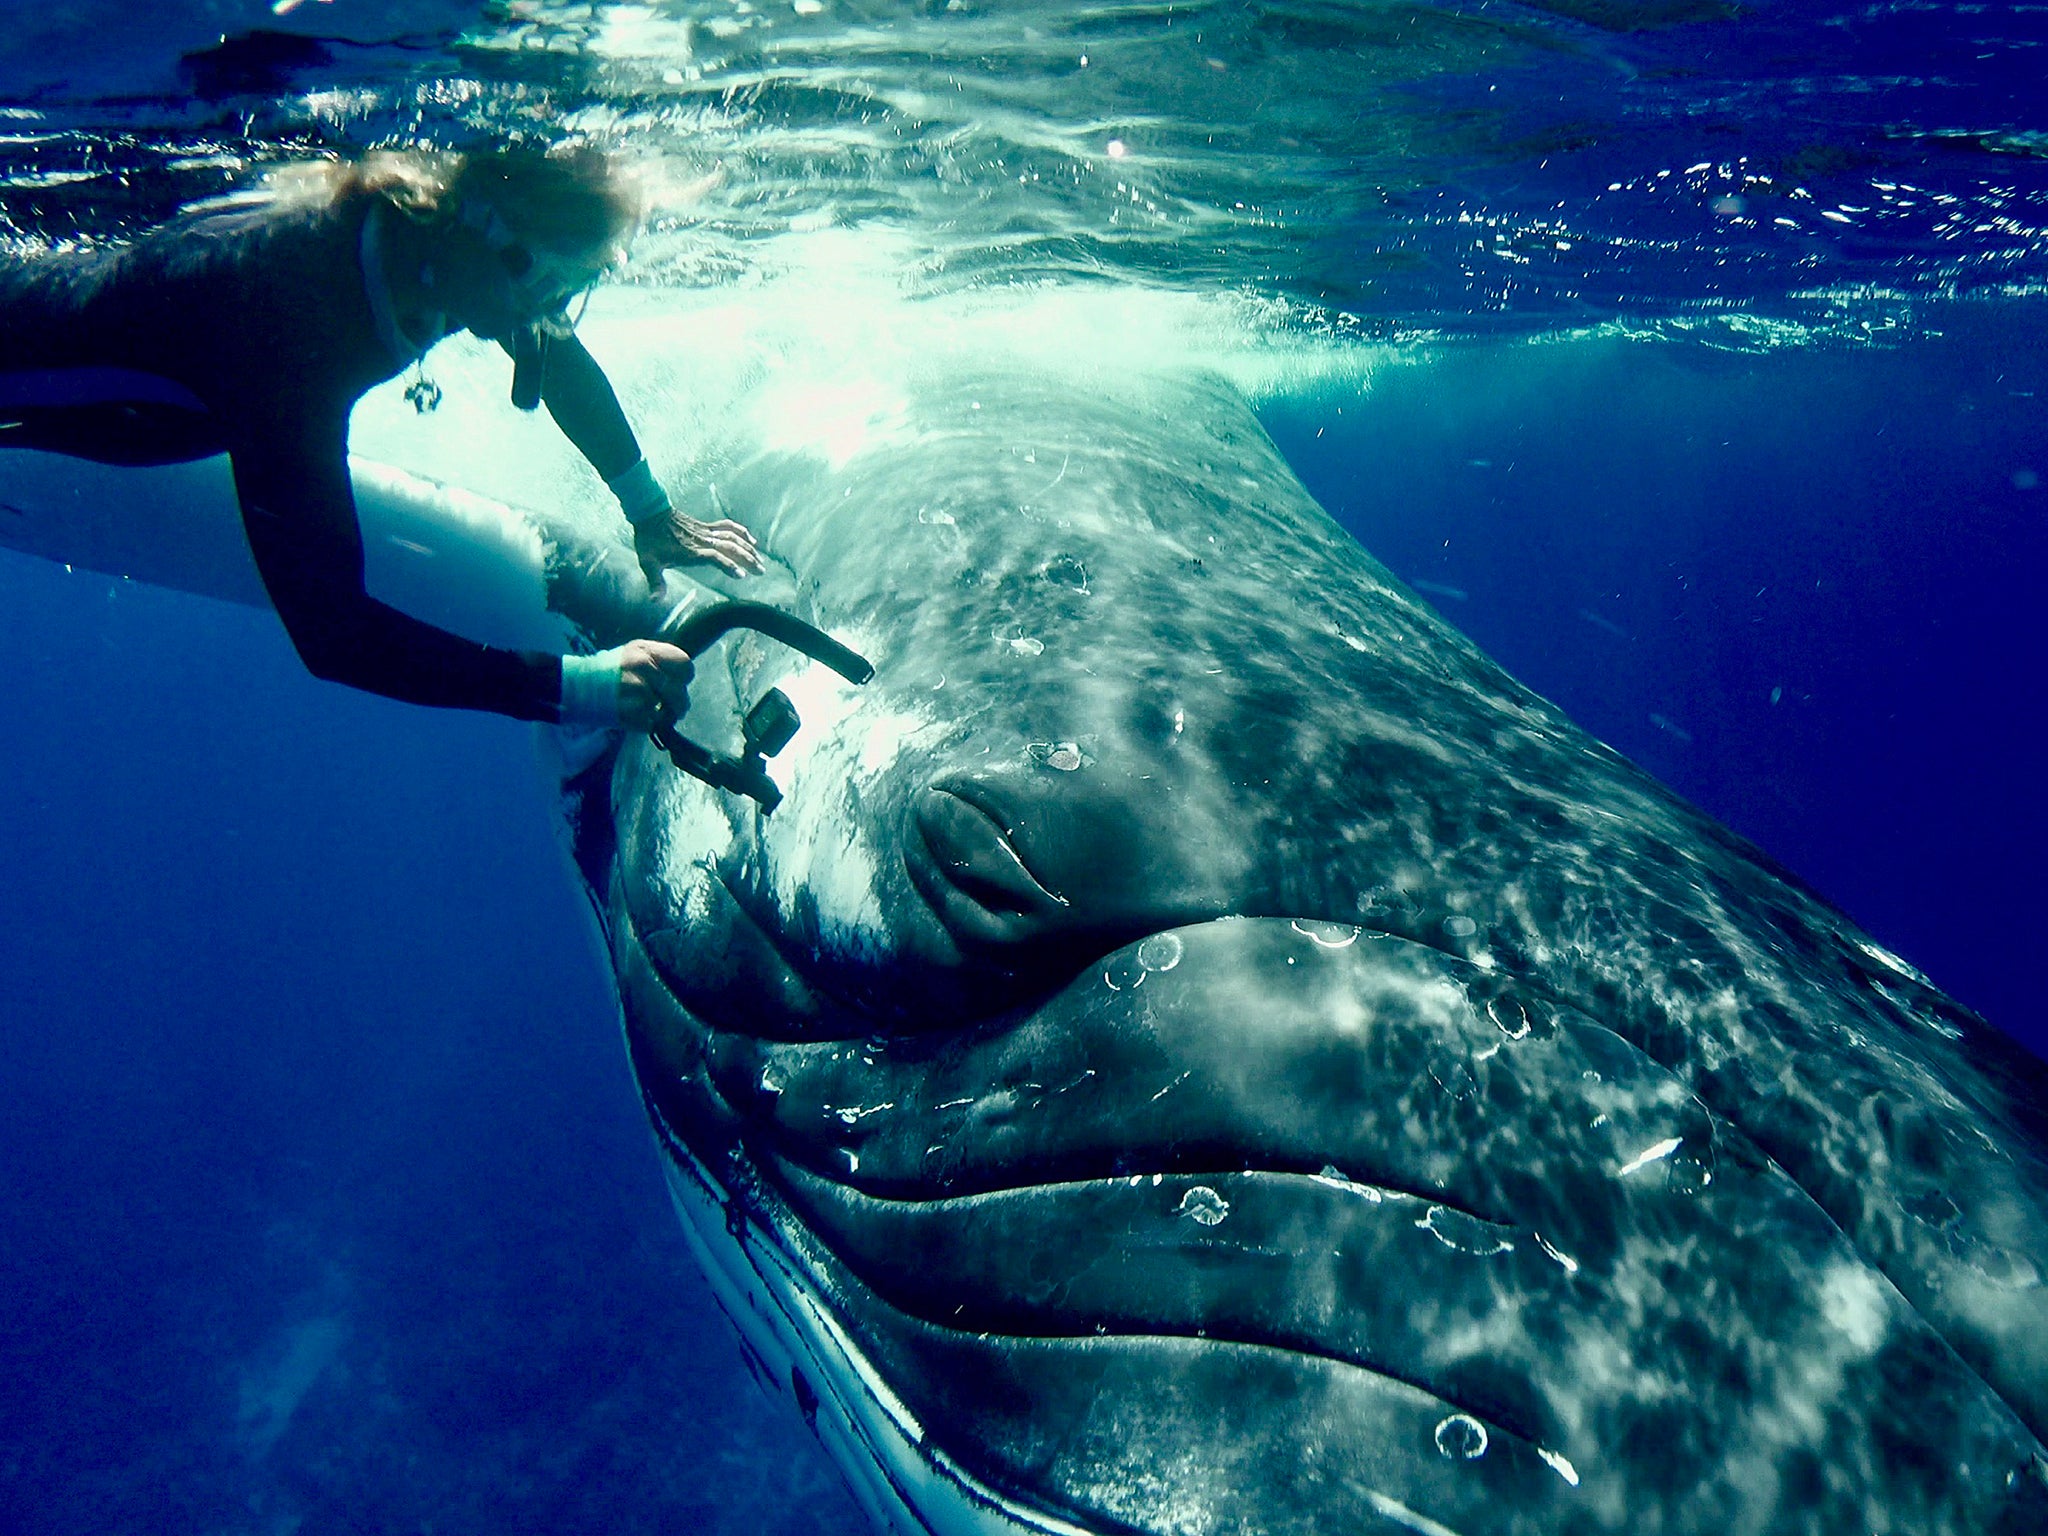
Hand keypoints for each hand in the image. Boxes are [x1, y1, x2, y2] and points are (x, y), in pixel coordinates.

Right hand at [613, 639, 695, 731]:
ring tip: (654, 712)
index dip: (684, 677)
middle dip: (677, 702)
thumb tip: (681, 675)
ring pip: (669, 711)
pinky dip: (650, 724)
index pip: (684, 665)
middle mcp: (643, 669)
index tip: (677, 683)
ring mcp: (638, 692)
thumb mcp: (632, 652)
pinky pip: (654, 724)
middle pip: (680, 692)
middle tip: (668, 705)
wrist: (574, 687)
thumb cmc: (607, 670)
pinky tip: (640, 718)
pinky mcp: (631, 714)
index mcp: (645, 651)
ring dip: (665, 716)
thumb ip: (658, 659)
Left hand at [636, 509, 764, 584]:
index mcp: (691, 551)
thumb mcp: (649, 563)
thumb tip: (654, 600)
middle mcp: (702, 540)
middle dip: (747, 558)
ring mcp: (705, 531)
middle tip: (761, 571)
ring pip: (732, 537)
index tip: (742, 575)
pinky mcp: (705, 526)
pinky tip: (751, 539)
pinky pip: (727, 526)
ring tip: (760, 559)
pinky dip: (741, 531)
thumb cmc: (649, 540)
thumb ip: (655, 582)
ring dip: (747, 548)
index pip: (715, 557)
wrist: (649, 512)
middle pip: (730, 547)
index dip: (729, 566)